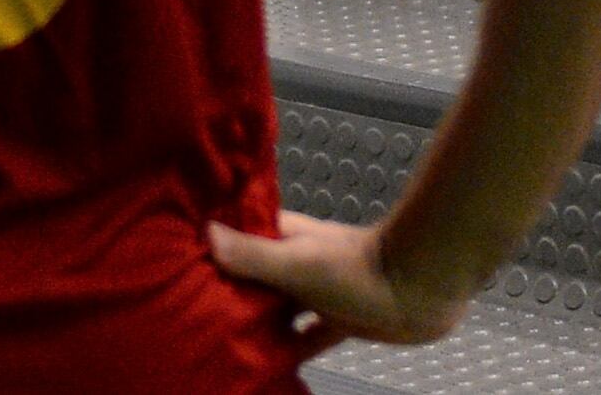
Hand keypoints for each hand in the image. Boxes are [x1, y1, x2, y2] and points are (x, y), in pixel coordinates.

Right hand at [209, 210, 465, 348]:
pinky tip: (269, 367)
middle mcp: (296, 262)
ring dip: (257, 326)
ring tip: (221, 346)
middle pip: (254, 279)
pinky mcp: (339, 321)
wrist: (421, 287)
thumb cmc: (359, 269)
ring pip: (278, 311)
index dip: (211, 250)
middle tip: (192, 316)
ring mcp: (318, 293)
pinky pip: (305, 338)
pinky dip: (289, 351)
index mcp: (284, 238)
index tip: (178, 265)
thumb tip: (205, 234)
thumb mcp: (299, 263)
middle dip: (229, 295)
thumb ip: (255, 254)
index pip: (239, 239)